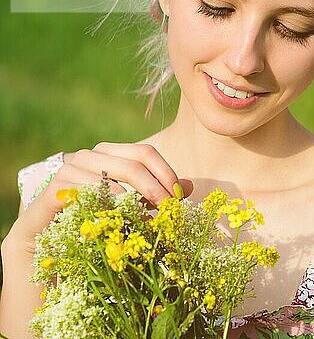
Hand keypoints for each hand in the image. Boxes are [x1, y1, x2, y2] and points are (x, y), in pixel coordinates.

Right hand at [6, 142, 192, 253]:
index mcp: (109, 154)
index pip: (146, 153)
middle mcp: (89, 156)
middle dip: (157, 188)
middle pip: (133, 164)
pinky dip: (107, 204)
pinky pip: (87, 191)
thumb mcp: (129, 207)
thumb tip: (189, 188)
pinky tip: (119, 217)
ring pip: (112, 177)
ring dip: (136, 200)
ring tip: (149, 219)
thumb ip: (156, 195)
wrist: (44, 240)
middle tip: (169, 211)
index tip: (179, 197)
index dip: (167, 173)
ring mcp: (69, 169)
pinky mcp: (53, 189)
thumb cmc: (91, 221)